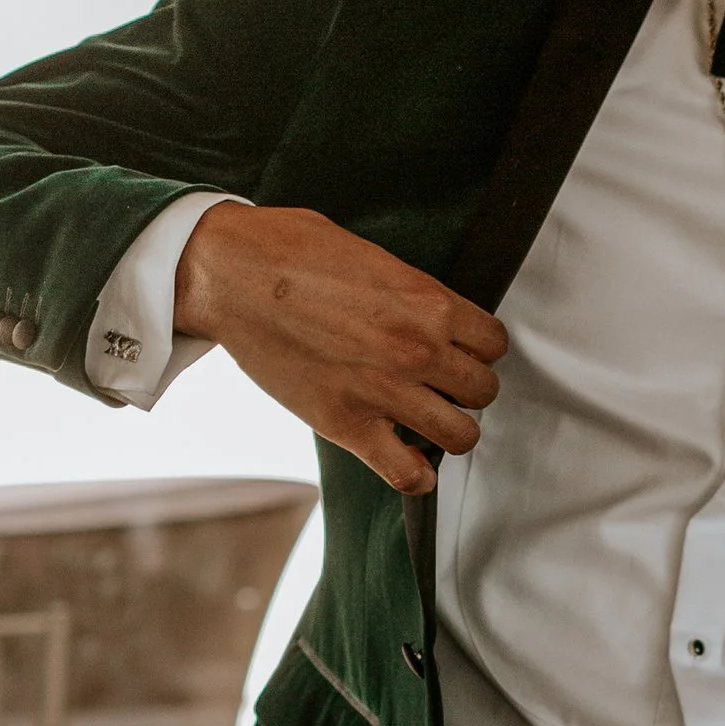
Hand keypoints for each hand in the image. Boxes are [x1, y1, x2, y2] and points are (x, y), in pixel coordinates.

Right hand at [174, 203, 504, 496]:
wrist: (231, 273)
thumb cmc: (292, 250)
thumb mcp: (371, 257)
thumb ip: (410, 291)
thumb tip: (428, 311)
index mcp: (429, 303)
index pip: (493, 344)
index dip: (477, 350)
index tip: (455, 351)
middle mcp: (417, 350)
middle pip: (483, 391)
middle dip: (465, 390)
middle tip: (438, 385)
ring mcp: (385, 392)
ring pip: (462, 436)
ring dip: (449, 430)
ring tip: (426, 419)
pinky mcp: (347, 426)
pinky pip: (407, 473)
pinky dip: (415, 475)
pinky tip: (409, 460)